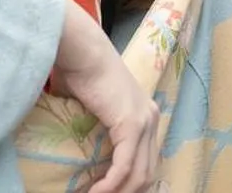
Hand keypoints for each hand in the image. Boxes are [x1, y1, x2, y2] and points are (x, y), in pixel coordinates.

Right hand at [52, 0, 157, 192]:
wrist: (83, 52)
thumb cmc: (80, 72)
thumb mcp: (94, 106)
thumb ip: (97, 127)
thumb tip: (80, 147)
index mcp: (145, 114)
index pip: (148, 159)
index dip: (132, 182)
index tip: (110, 191)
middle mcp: (151, 118)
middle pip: (148, 170)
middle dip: (128, 191)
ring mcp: (145, 120)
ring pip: (139, 174)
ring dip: (118, 192)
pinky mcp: (131, 124)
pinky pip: (124, 166)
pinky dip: (111, 184)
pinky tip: (96, 192)